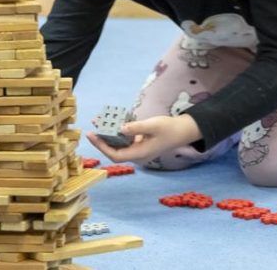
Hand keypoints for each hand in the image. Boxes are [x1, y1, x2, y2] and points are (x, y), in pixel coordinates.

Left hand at [86, 114, 201, 164]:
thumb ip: (136, 128)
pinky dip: (118, 131)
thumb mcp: (153, 125)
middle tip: (93, 127)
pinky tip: (114, 120)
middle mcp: (137, 154)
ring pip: (119, 144)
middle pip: (114, 151)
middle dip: (102, 139)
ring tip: (100, 121)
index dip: (102, 147)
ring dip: (109, 134)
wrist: (183, 131)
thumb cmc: (170, 129)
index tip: (92, 135)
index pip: (115, 155)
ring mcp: (138, 149)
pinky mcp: (140, 143)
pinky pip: (125, 139)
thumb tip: (120, 128)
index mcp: (140, 154)